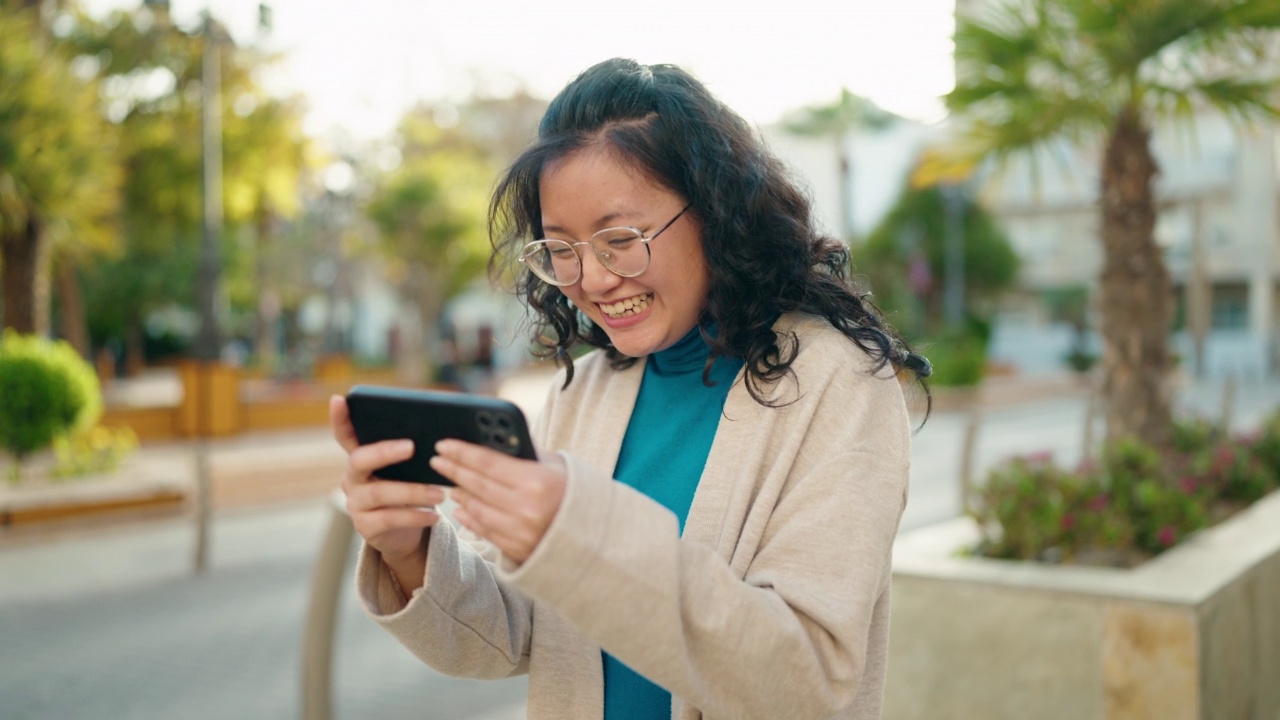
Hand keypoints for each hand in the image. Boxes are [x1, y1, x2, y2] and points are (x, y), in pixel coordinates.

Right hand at [331, 395, 443, 591]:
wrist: (407, 533)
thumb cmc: (410, 489)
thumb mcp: (411, 468)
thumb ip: (416, 448)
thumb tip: (445, 427)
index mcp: (362, 457)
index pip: (345, 434)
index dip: (339, 418)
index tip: (339, 399)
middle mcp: (353, 477)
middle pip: (359, 460)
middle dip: (385, 451)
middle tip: (411, 447)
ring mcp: (356, 502)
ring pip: (379, 492)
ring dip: (413, 491)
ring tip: (440, 493)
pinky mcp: (365, 526)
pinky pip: (389, 518)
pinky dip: (415, 516)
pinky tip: (435, 516)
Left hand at [430, 439, 566, 563]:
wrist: (596, 534)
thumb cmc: (574, 491)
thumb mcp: (556, 465)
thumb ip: (525, 453)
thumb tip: (490, 440)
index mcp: (537, 481)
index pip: (488, 463)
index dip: (462, 453)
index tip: (444, 445)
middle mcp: (526, 508)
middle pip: (478, 485)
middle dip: (454, 470)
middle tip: (437, 461)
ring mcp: (520, 532)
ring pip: (477, 509)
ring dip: (460, 495)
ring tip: (451, 483)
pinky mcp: (518, 549)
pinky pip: (485, 530)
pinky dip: (469, 517)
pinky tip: (460, 507)